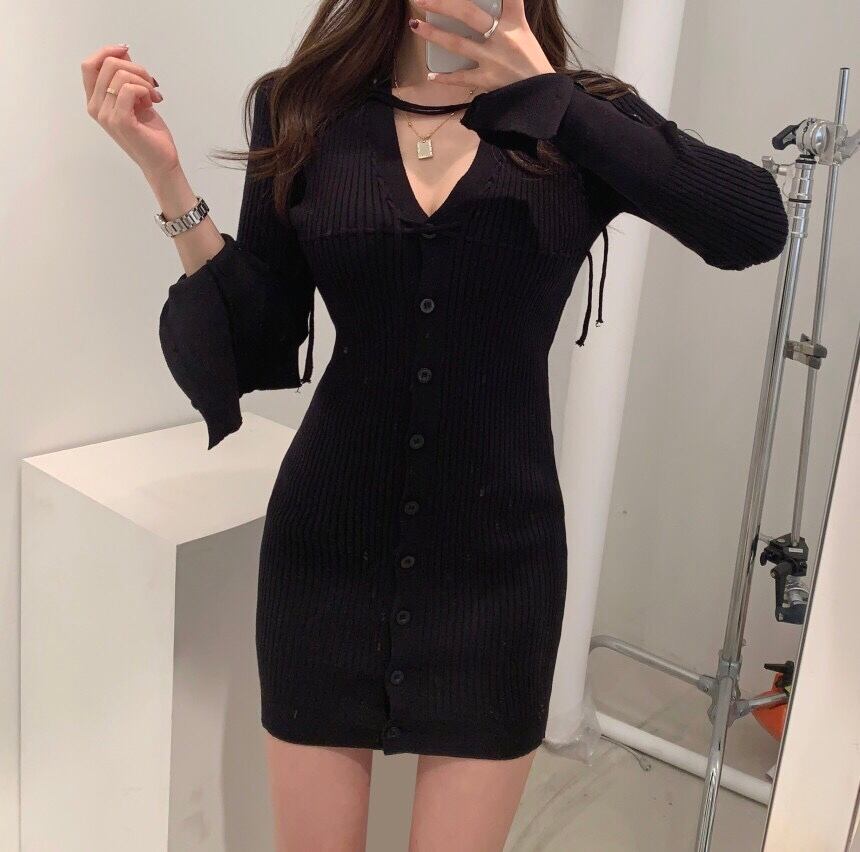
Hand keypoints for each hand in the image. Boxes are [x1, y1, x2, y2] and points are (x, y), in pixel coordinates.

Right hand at [80, 43, 179, 181]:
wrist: (161, 161)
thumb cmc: (149, 133)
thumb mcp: (136, 98)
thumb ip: (126, 77)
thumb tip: (123, 53)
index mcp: (95, 101)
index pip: (89, 65)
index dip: (107, 52)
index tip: (127, 50)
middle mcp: (95, 107)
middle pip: (107, 65)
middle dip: (135, 68)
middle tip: (151, 85)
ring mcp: (106, 115)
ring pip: (120, 75)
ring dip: (144, 80)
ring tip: (153, 97)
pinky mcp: (120, 121)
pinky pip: (130, 89)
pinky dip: (145, 90)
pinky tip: (152, 102)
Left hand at [408, 0, 554, 91]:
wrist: (543, 96)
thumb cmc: (532, 62)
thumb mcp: (524, 33)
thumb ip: (508, 15)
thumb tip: (488, 11)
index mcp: (515, 22)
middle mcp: (502, 37)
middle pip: (468, 14)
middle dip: (443, 4)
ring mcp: (492, 60)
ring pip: (458, 43)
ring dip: (434, 34)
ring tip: (416, 25)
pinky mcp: (487, 81)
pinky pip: (461, 78)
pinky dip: (446, 78)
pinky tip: (431, 75)